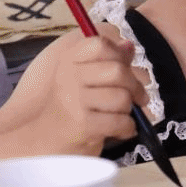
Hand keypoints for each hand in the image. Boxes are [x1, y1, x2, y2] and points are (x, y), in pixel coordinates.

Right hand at [48, 35, 148, 152]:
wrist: (47, 142)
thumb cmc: (72, 108)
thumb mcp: (85, 79)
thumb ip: (108, 61)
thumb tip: (129, 45)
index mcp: (69, 60)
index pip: (100, 44)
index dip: (119, 55)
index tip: (125, 68)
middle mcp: (69, 76)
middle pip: (118, 70)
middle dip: (135, 87)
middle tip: (138, 98)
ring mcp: (74, 100)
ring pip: (122, 97)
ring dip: (129, 110)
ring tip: (121, 116)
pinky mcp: (83, 124)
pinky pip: (120, 121)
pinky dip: (128, 127)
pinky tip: (121, 130)